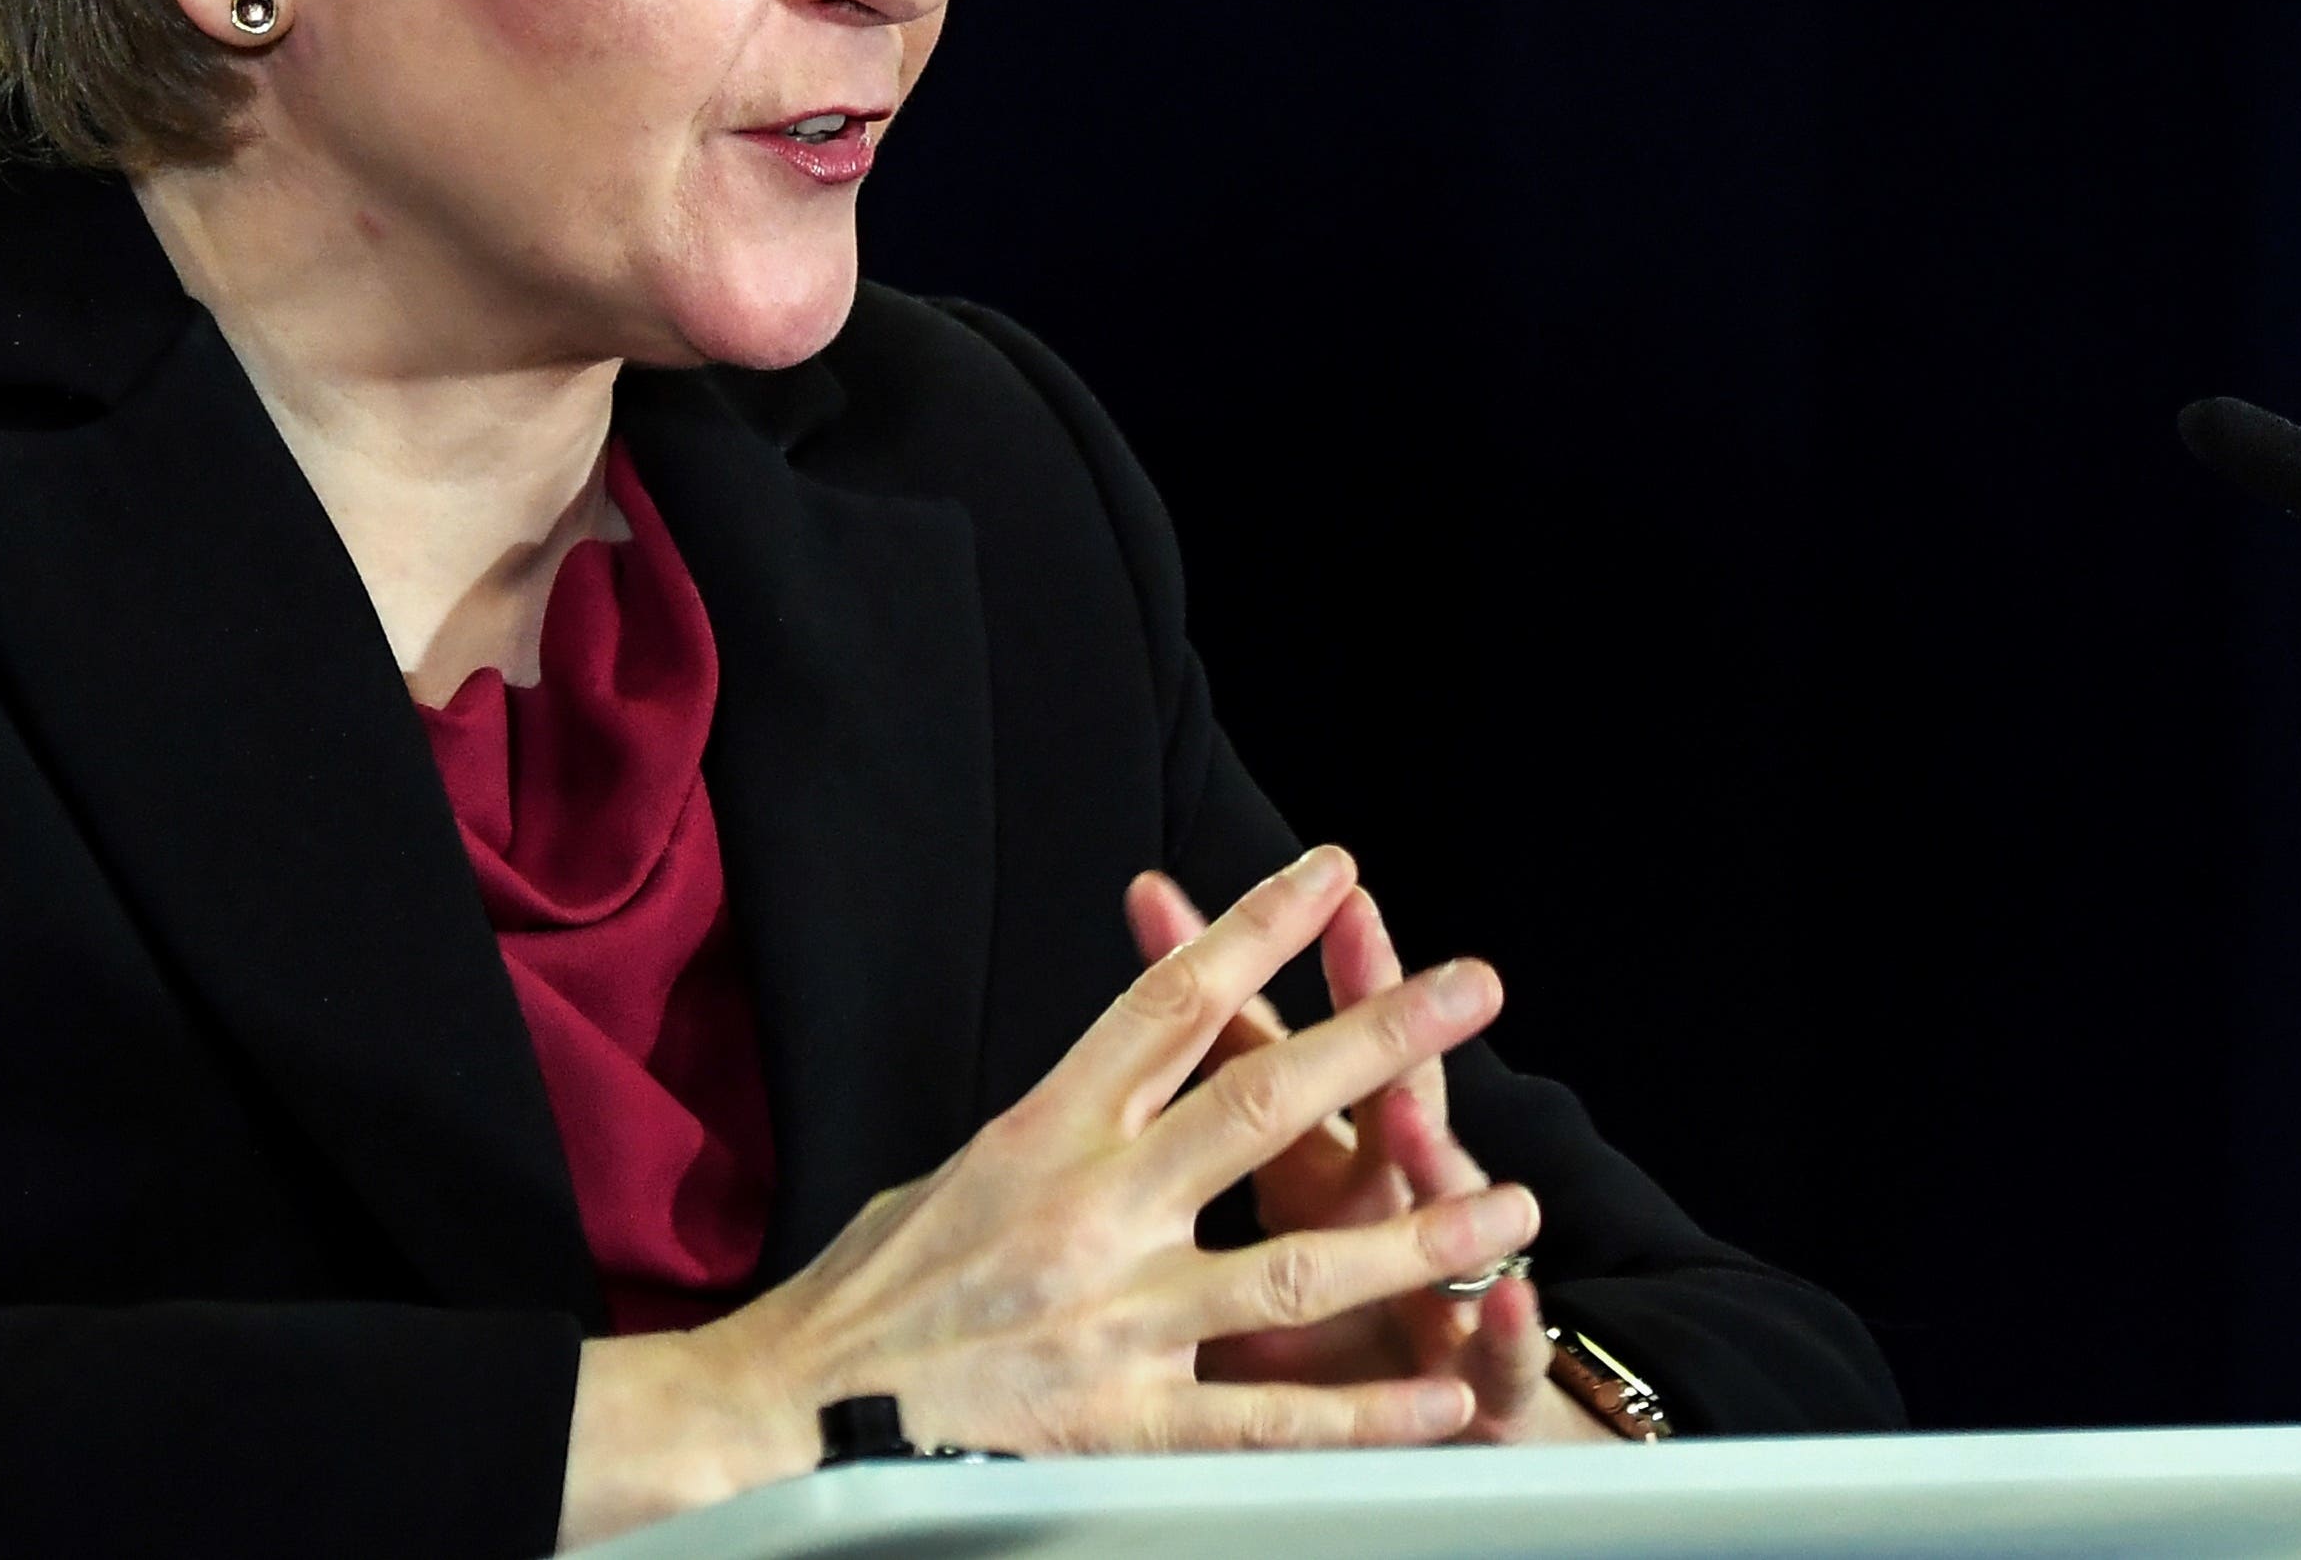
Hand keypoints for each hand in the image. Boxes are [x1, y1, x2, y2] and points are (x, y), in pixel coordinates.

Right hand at [559, 846, 1538, 1544]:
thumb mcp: (963, 1170)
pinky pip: (1263, 1423)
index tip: (1335, 872)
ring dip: (1417, 1235)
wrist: (787, 1420)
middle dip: (1377, 1039)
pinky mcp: (1117, 1428)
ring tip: (1513, 1205)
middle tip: (1472, 989)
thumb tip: (1143, 1063)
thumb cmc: (872, 1296)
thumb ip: (1067, 1125)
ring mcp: (1111, 1319)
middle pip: (1258, 1101)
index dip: (1259, 928)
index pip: (1169, 1004)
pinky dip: (1362, 1416)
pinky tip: (1443, 1399)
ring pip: (1294, 1267)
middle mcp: (1088, 1209)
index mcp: (1046, 1131)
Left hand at [1125, 871, 1618, 1445]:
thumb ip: (1207, 1156)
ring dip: (1433, 1155)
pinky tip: (1512, 1300)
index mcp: (1315, 1170)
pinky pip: (1494, 1352)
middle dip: (1377, 1011)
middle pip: (1379, 1090)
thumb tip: (1127, 1058)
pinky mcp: (1483, 1374)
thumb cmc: (1332, 1337)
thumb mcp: (1254, 1250)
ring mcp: (1439, 1278)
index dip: (1229, 976)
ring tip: (1414, 1105)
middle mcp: (1386, 1203)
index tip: (1172, 894)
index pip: (1266, 1052)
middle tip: (1359, 920)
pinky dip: (1505, 1327)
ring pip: (1438, 1209)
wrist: (1454, 1429)